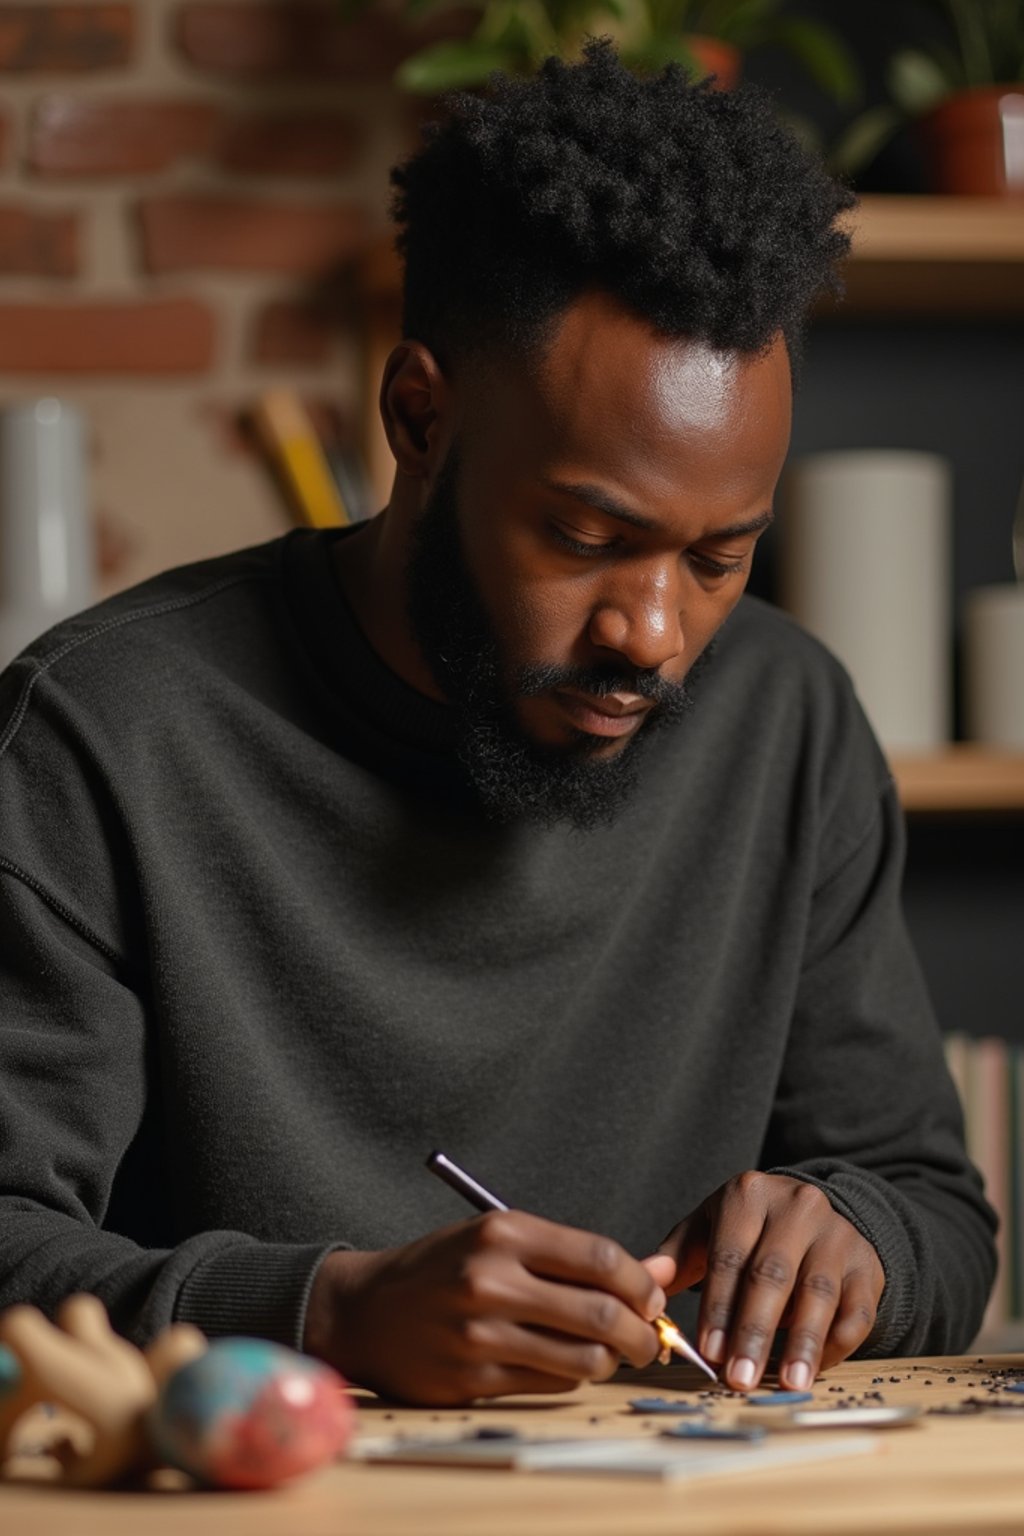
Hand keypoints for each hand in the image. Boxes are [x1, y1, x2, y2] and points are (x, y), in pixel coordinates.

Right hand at [304, 1211, 666, 1404]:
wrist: (366, 1310)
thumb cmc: (444, 1268)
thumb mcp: (500, 1239)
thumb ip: (574, 1255)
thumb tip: (656, 1275)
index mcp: (502, 1233)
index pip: (599, 1258)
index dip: (639, 1283)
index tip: (651, 1296)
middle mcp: (491, 1280)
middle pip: (601, 1313)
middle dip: (642, 1332)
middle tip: (649, 1338)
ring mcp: (481, 1334)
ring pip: (583, 1358)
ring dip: (611, 1360)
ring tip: (610, 1353)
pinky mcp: (473, 1379)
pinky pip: (551, 1383)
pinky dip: (572, 1375)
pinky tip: (566, 1362)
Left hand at [642, 1172, 884, 1391]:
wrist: (813, 1214)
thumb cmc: (746, 1231)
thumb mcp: (707, 1229)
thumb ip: (674, 1258)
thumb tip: (645, 1286)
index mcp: (748, 1195)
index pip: (730, 1256)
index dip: (719, 1306)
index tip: (710, 1351)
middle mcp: (797, 1207)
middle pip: (773, 1275)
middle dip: (754, 1331)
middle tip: (740, 1377)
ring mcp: (837, 1233)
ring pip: (818, 1292)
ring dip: (802, 1344)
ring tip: (787, 1383)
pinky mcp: (867, 1263)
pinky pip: (856, 1309)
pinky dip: (837, 1344)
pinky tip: (816, 1369)